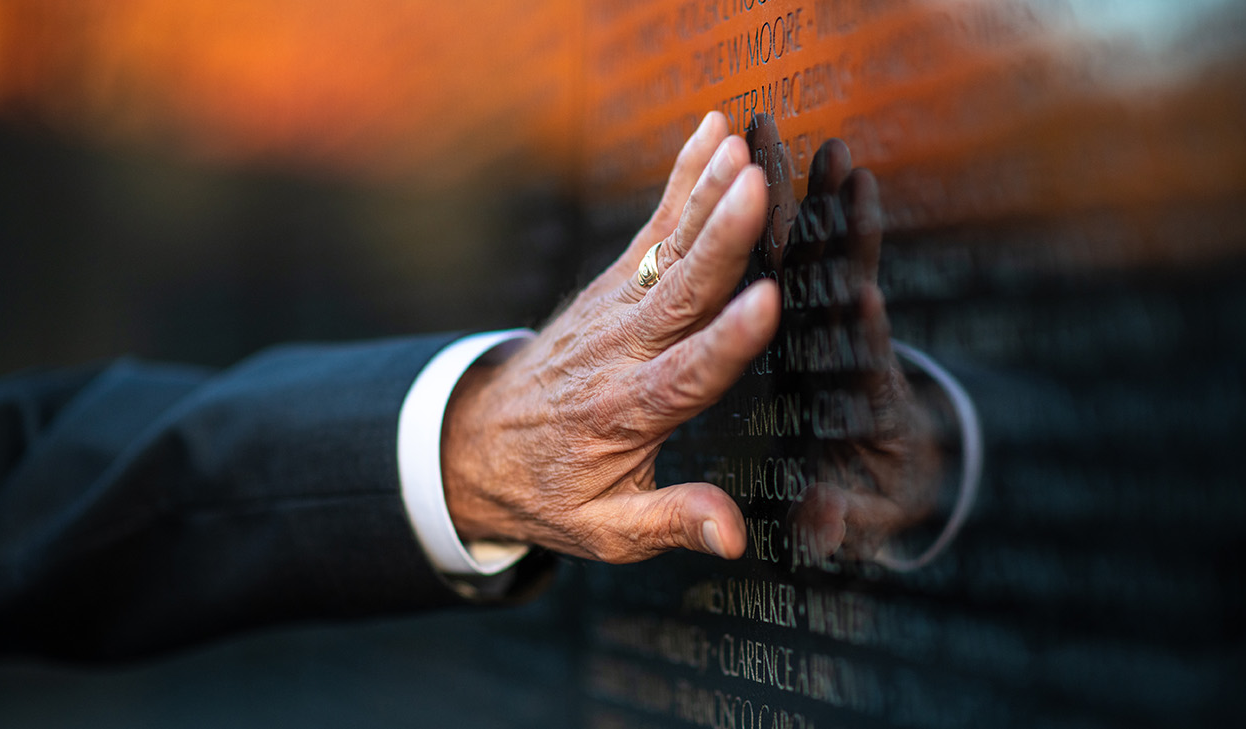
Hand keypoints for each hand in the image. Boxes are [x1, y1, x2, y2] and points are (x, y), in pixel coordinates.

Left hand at [439, 112, 776, 562]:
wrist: (479, 442)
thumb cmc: (551, 489)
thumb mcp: (604, 530)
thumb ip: (670, 523)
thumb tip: (733, 536)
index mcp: (629, 414)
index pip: (685, 376)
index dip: (726, 341)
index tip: (766, 301)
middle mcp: (623, 351)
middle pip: (678, 292)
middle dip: (721, 239)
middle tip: (757, 187)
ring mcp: (615, 310)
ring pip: (667, 248)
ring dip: (704, 194)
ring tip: (741, 146)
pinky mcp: (613, 285)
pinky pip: (651, 228)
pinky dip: (682, 180)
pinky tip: (713, 135)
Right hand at [745, 114, 939, 564]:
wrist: (885, 482)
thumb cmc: (867, 507)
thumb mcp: (853, 531)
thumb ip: (837, 527)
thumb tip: (825, 517)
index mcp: (865, 412)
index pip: (865, 367)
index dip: (867, 336)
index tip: (868, 299)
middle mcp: (853, 361)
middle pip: (853, 293)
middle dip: (853, 239)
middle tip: (853, 183)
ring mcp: (835, 334)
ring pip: (830, 265)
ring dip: (831, 210)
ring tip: (833, 153)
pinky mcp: (815, 320)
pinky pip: (805, 263)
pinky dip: (799, 219)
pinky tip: (789, 174)